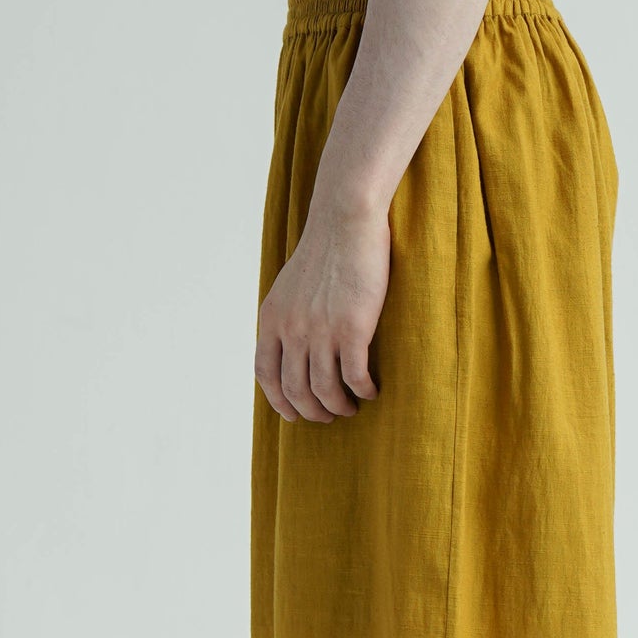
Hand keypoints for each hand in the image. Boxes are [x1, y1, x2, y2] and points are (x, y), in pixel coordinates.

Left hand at [255, 196, 390, 423]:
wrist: (345, 222)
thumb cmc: (325, 252)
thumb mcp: (289, 288)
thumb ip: (286, 319)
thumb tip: (293, 350)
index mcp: (272, 319)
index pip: (266, 375)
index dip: (279, 401)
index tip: (294, 414)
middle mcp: (291, 329)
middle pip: (296, 389)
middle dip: (312, 411)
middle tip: (329, 416)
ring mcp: (320, 330)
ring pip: (325, 390)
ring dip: (338, 406)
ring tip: (350, 407)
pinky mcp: (351, 328)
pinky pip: (354, 376)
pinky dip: (362, 390)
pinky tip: (370, 391)